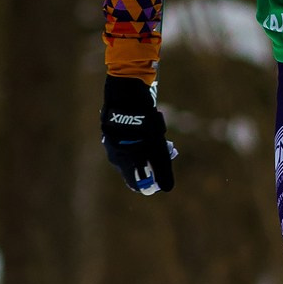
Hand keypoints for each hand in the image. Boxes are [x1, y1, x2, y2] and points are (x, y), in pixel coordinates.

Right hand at [101, 77, 177, 194]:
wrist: (127, 95)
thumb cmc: (143, 124)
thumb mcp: (157, 149)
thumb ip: (162, 170)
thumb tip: (167, 188)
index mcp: (123, 162)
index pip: (136, 184)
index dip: (151, 184)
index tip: (163, 177)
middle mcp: (115, 154)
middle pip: (137, 168)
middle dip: (155, 164)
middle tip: (170, 153)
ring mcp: (113, 141)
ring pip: (135, 153)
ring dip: (150, 151)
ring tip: (164, 140)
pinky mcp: (115, 129)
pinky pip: (130, 141)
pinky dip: (142, 140)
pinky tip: (152, 131)